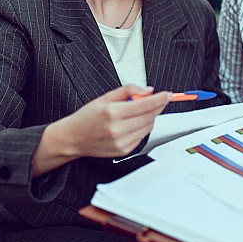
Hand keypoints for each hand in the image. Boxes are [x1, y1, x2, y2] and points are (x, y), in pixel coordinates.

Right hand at [33, 84, 171, 176]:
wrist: (73, 138)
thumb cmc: (87, 117)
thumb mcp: (105, 97)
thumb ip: (128, 91)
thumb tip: (148, 90)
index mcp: (113, 113)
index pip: (145, 105)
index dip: (160, 99)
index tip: (169, 94)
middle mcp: (117, 129)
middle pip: (150, 116)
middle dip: (157, 107)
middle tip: (158, 100)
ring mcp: (121, 142)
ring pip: (148, 127)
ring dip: (150, 117)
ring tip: (139, 111)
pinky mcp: (123, 150)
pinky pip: (142, 137)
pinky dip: (143, 128)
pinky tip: (133, 123)